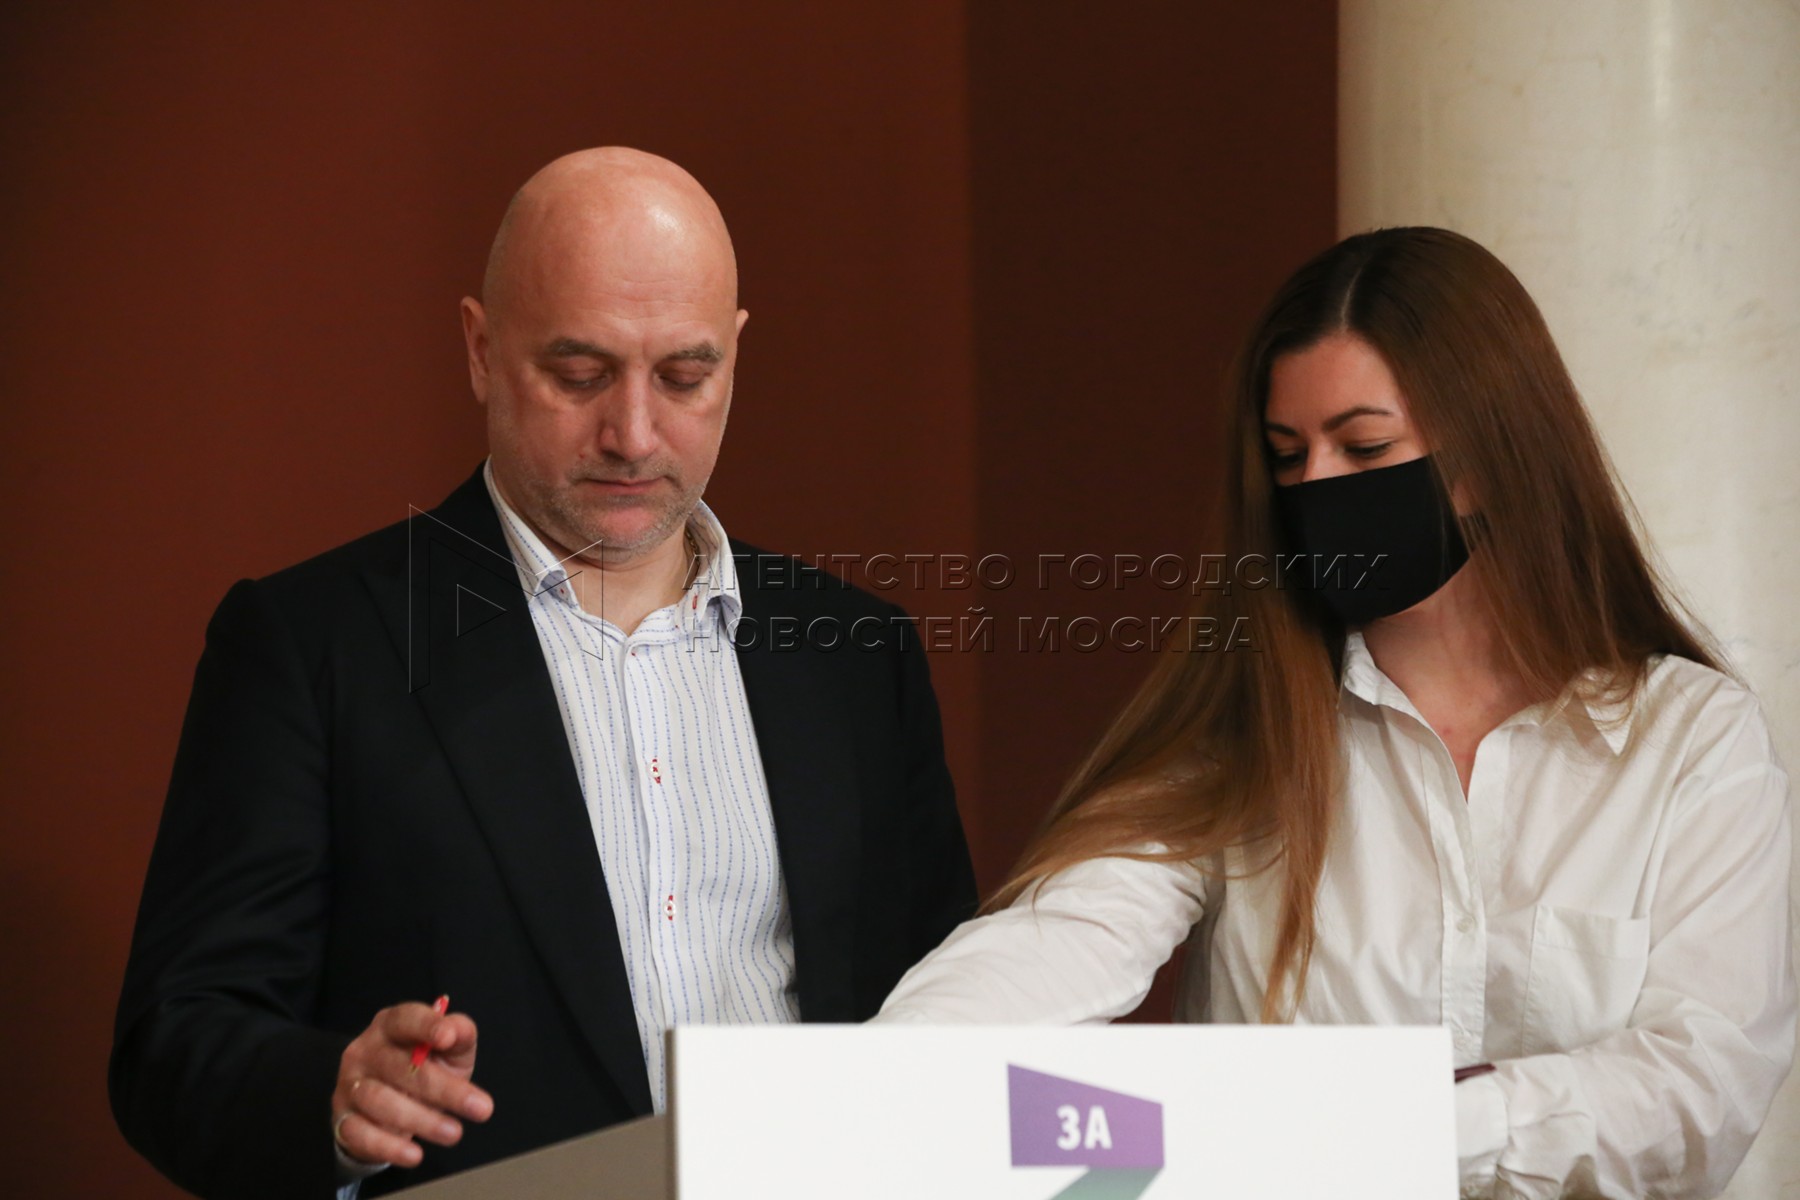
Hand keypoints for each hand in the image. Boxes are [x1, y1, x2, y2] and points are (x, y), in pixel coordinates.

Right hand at [331, 1001, 493, 1168]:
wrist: (384, 1108)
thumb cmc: (424, 1068)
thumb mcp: (448, 1050)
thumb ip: (459, 1035)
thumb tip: (455, 1030)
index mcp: (391, 1025)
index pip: (406, 1018)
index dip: (426, 1026)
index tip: (448, 1038)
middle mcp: (365, 1050)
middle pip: (400, 1066)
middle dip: (443, 1088)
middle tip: (480, 1108)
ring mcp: (350, 1085)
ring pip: (380, 1100)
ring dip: (421, 1120)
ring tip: (454, 1133)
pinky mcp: (342, 1119)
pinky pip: (361, 1134)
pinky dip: (389, 1147)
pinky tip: (414, 1154)